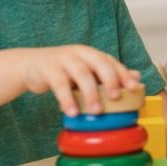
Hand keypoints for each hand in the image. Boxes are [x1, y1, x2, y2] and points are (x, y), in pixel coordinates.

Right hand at [21, 45, 141, 117]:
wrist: (30, 65)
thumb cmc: (63, 71)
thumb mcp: (85, 72)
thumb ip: (107, 75)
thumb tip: (136, 78)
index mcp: (91, 54)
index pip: (111, 61)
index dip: (123, 73)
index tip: (134, 87)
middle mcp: (80, 53)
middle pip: (99, 63)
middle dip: (110, 79)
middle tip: (116, 97)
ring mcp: (64, 59)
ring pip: (81, 73)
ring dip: (91, 93)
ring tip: (96, 111)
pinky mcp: (48, 69)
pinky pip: (59, 84)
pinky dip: (67, 99)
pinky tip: (72, 112)